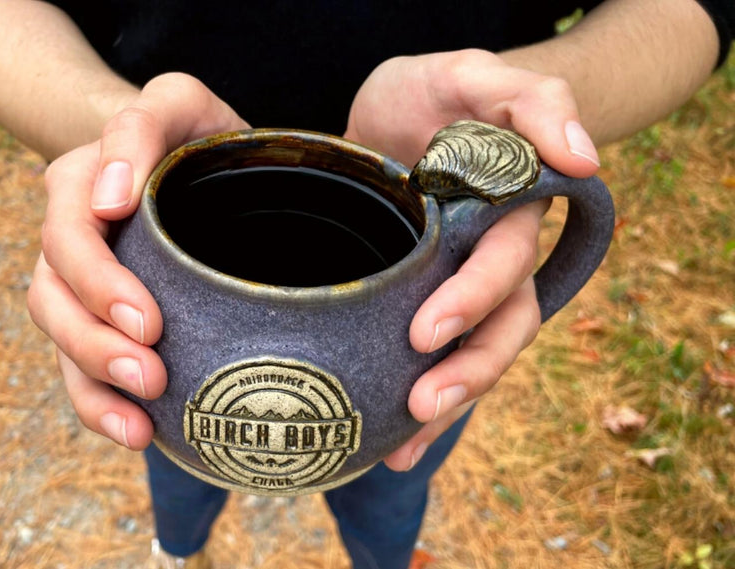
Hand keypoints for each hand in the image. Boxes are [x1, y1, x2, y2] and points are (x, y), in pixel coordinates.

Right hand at [28, 73, 247, 448]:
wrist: (179, 159)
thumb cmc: (189, 134)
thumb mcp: (178, 101)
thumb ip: (145, 122)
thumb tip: (113, 198)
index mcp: (81, 180)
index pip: (70, 224)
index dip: (98, 274)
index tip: (147, 317)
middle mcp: (68, 231)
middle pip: (53, 289)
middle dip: (95, 337)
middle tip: (151, 371)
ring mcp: (74, 279)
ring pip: (57, 333)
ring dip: (93, 379)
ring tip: (140, 422)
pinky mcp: (92, 318)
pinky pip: (77, 367)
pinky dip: (98, 405)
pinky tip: (137, 432)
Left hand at [344, 49, 601, 470]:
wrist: (395, 108)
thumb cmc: (437, 90)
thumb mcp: (475, 74)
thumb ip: (533, 100)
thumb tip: (583, 158)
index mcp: (508, 215)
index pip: (505, 268)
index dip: (474, 301)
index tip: (425, 333)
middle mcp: (488, 258)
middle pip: (501, 329)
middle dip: (469, 374)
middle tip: (421, 407)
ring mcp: (453, 283)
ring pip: (470, 355)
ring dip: (445, 407)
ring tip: (401, 448)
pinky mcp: (414, 298)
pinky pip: (427, 356)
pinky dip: (408, 399)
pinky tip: (387, 445)